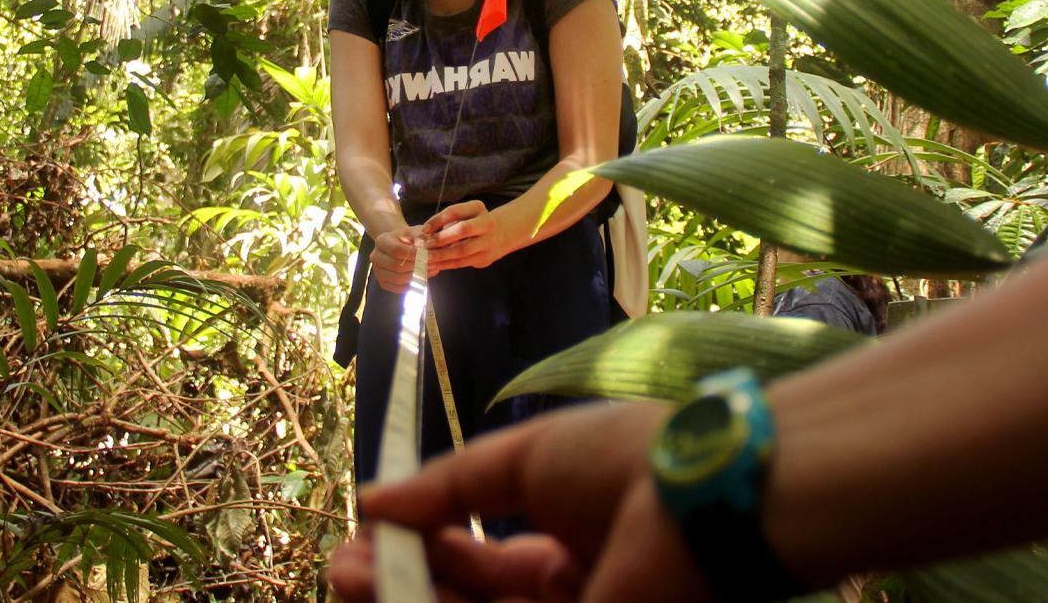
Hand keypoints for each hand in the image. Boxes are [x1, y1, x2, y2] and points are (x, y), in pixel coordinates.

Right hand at [329, 400, 730, 601]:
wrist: (703, 498)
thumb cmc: (630, 462)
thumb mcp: (527, 459)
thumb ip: (451, 486)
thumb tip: (376, 497)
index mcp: (565, 547)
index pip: (474, 563)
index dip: (418, 551)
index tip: (367, 532)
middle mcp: (565, 598)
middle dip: (398, 585)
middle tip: (344, 568)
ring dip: (406, 601)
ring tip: (349, 575)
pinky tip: (393, 592)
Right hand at [371, 225, 425, 293]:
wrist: (400, 245)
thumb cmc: (409, 238)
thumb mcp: (416, 232)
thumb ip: (420, 238)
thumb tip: (424, 249)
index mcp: (381, 241)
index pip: (396, 251)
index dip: (414, 255)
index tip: (430, 256)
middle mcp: (375, 257)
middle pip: (396, 266)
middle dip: (416, 267)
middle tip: (432, 265)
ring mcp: (378, 271)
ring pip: (398, 279)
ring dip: (416, 277)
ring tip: (430, 271)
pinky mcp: (383, 283)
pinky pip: (399, 288)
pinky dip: (413, 285)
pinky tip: (424, 278)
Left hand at [422, 200, 514, 271]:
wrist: (499, 235)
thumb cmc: (472, 222)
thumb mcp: (463, 215)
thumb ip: (446, 222)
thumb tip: (423, 235)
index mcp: (478, 208)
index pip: (455, 212)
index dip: (438, 220)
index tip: (424, 229)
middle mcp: (486, 223)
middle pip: (463, 229)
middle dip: (442, 237)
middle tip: (426, 245)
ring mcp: (488, 242)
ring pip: (462, 250)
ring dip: (441, 255)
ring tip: (426, 257)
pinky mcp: (485, 258)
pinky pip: (462, 263)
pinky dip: (446, 264)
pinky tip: (434, 264)